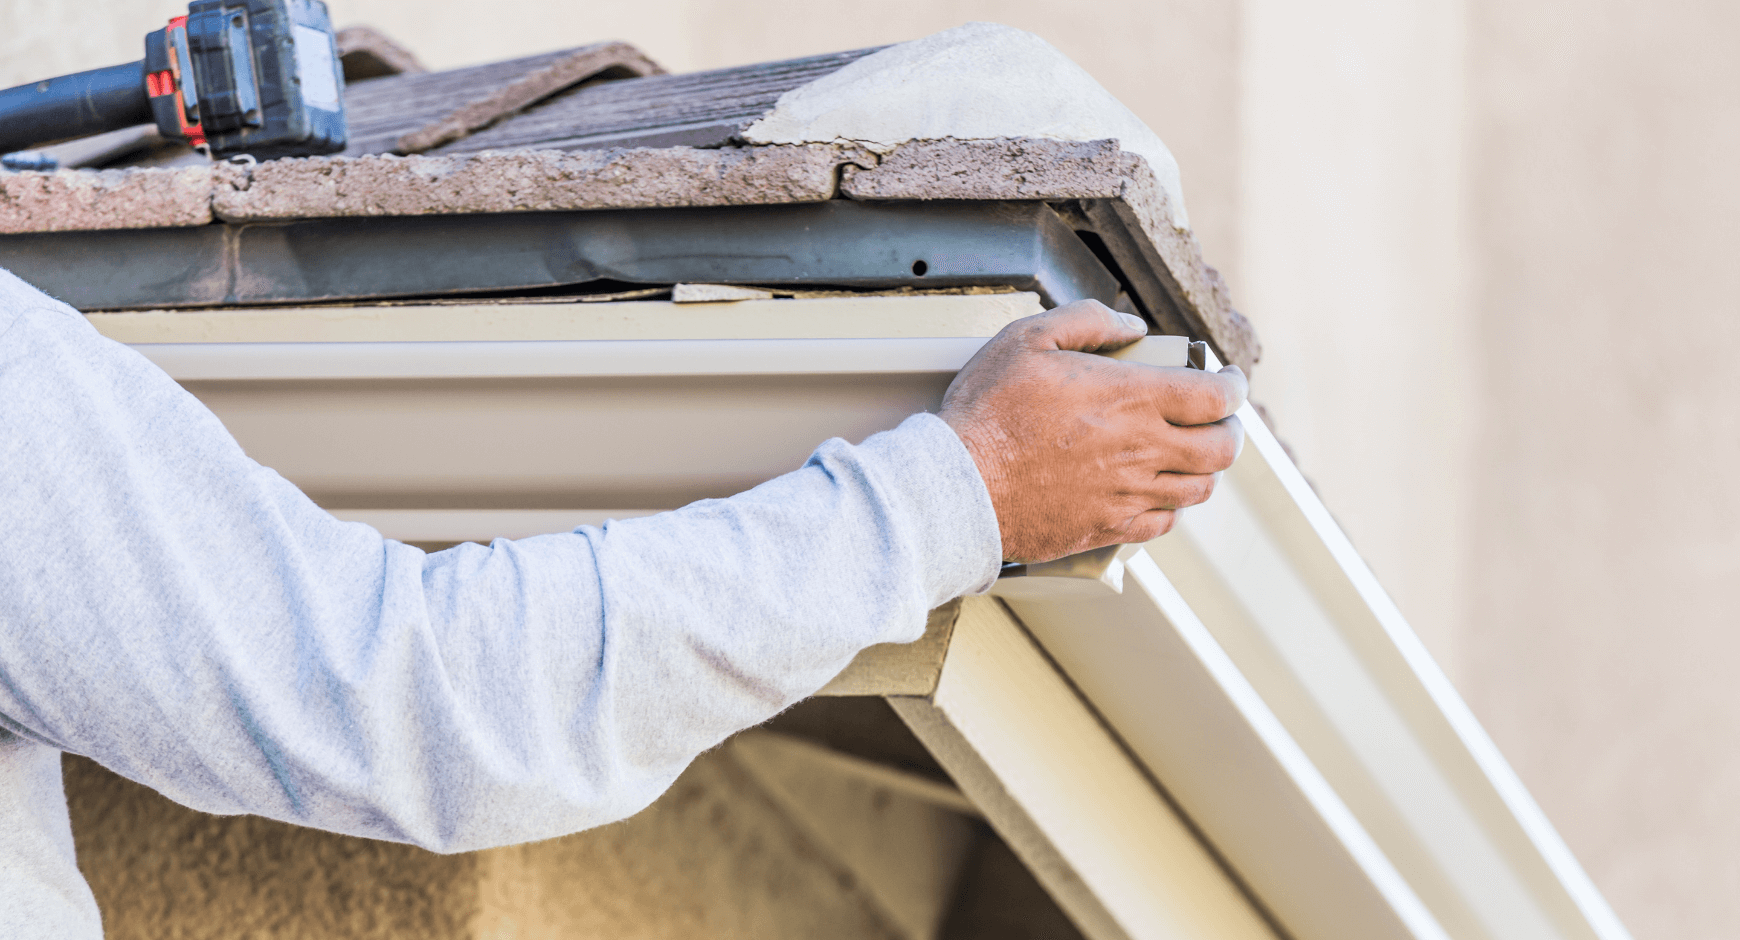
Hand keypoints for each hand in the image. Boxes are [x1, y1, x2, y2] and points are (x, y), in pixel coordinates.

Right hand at [939, 300, 1247, 563]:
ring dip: (1205, 469)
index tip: (1228, 380)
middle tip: (1219, 420)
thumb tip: (1130, 324)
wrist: (958, 486)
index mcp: (1132, 399)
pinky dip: (1170, 508)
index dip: (1233, 386)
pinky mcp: (1106, 528)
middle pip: (1221, 449)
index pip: (1216, 397)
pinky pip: (1161, 524)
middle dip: (1231, 430)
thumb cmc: (988, 412)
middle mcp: (1142, 450)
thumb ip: (1087, 321)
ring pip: (1198, 489)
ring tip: (1191, 455)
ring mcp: (1127, 494)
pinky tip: (1154, 492)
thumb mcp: (1028, 338)